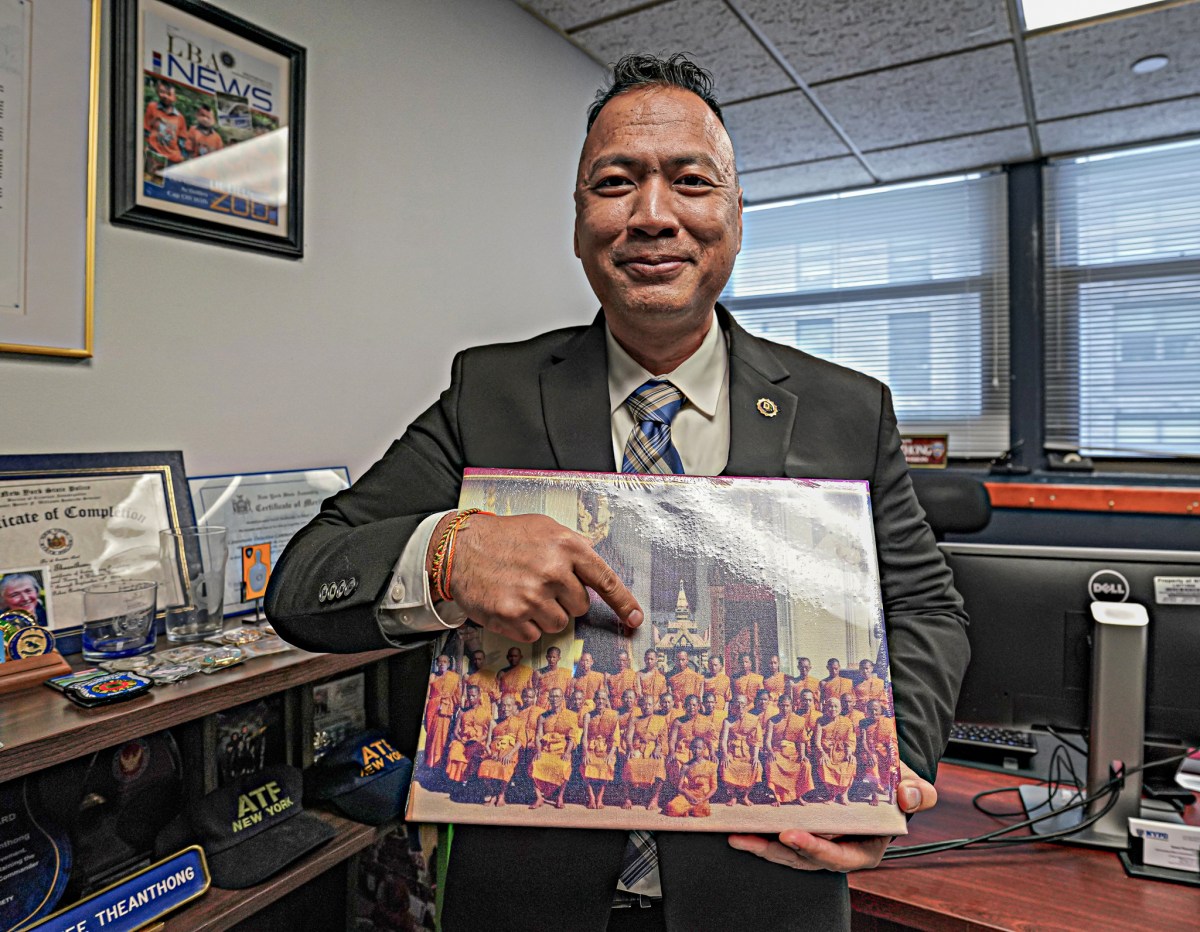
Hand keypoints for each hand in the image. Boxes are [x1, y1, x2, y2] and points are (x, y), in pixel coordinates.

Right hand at [434, 513, 642, 641]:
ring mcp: (532, 596)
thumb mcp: (545, 528)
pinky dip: (525, 625)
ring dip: (545, 614)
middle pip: (581, 607)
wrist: (461, 547)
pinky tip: (511, 604)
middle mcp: (553, 571)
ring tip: (524, 592)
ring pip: (559, 624)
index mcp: (567, 546)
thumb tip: (597, 574)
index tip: (636, 620)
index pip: (605, 581)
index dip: (624, 603)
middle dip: (565, 600)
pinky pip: (534, 634)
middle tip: (541, 584)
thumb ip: (574, 548)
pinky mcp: (512, 616)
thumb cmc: (506, 536)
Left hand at [727, 761, 935, 871]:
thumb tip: (907, 796)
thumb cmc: (896, 785)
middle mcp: (838, 851)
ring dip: (761, 846)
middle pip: (804, 859)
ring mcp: (818, 842)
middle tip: (753, 837)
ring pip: (787, 853)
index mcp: (865, 848)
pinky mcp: (803, 830)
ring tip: (738, 836)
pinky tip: (740, 826)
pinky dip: (761, 833)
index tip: (792, 836)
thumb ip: (919, 793)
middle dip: (777, 851)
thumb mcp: (913, 786)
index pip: (838, 856)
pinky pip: (779, 838)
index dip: (815, 850)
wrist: (882, 778)